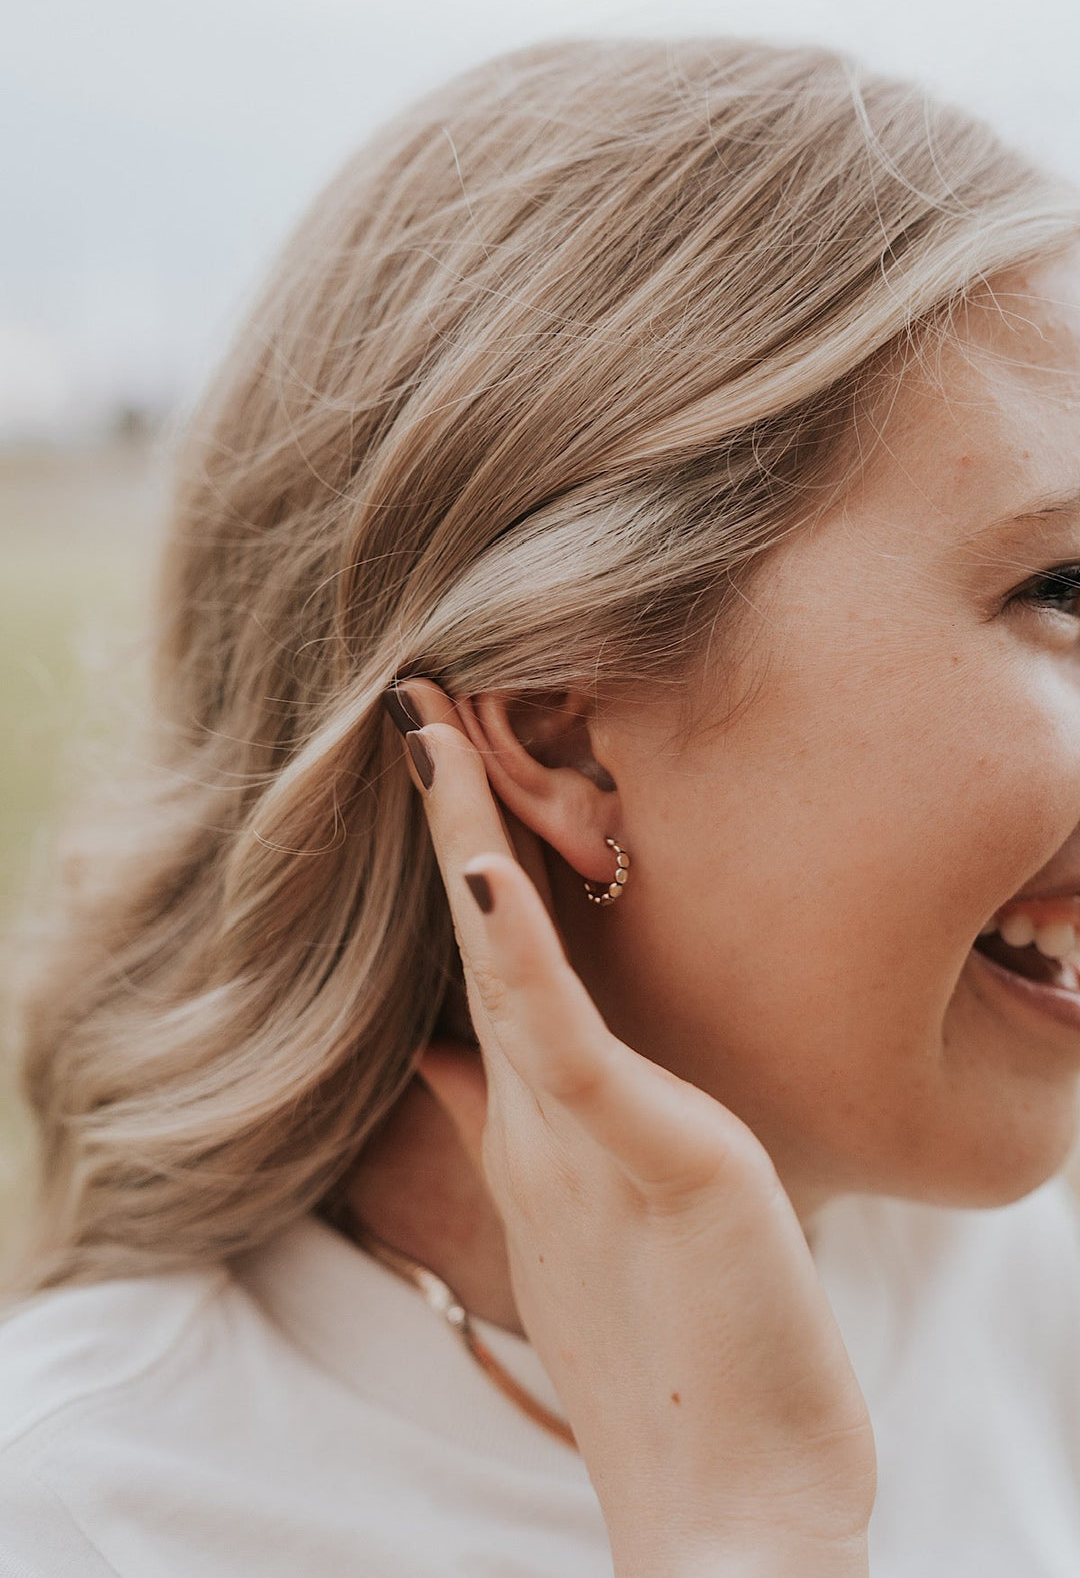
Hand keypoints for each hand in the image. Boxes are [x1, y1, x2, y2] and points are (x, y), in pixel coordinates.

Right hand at [391, 680, 875, 1577]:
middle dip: (442, 826)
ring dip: (461, 844)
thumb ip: (541, 1153)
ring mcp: (579, 1136)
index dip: (455, 875)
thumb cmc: (696, 1367)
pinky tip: (479, 873)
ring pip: (504, 964)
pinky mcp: (635, 1156)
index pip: (487, 973)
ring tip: (424, 735)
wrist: (736, 1505)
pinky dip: (512, 949)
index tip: (431, 781)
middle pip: (479, 944)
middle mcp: (541, 1121)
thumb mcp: (607, 1238)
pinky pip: (558, 1039)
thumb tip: (486, 1082)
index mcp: (545, 1132)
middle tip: (407, 714)